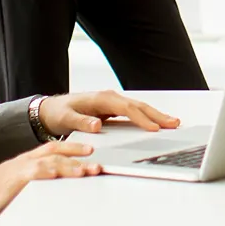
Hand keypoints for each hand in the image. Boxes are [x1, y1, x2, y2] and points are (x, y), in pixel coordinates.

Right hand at [0, 141, 101, 225]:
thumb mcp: (18, 187)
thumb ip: (37, 184)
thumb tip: (57, 188)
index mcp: (27, 161)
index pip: (54, 149)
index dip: (73, 148)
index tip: (91, 152)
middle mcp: (25, 161)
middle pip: (56, 151)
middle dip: (78, 154)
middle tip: (97, 161)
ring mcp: (19, 169)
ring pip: (49, 161)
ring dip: (70, 166)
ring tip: (87, 171)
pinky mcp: (12, 181)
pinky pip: (33, 174)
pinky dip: (47, 173)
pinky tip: (59, 175)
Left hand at [38, 90, 180, 136]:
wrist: (51, 109)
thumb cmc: (59, 113)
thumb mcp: (66, 118)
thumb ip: (81, 122)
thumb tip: (98, 125)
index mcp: (102, 99)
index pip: (127, 109)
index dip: (142, 118)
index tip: (154, 128)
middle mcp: (110, 98)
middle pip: (139, 105)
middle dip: (157, 114)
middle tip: (173, 123)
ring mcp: (113, 102)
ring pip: (139, 107)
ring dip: (156, 115)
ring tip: (172, 122)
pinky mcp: (113, 108)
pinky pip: (134, 112)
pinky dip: (148, 116)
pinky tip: (156, 122)